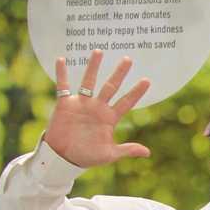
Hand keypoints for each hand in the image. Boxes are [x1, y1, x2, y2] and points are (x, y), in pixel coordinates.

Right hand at [44, 50, 150, 167]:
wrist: (63, 157)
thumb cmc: (87, 156)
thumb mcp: (109, 155)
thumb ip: (127, 150)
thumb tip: (147, 152)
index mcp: (109, 118)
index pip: (126, 102)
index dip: (136, 92)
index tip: (147, 81)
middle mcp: (97, 107)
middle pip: (111, 87)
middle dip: (119, 73)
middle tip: (128, 59)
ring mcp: (82, 104)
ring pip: (89, 81)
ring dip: (93, 67)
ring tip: (99, 51)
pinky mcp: (65, 104)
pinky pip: (63, 86)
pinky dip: (62, 73)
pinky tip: (62, 59)